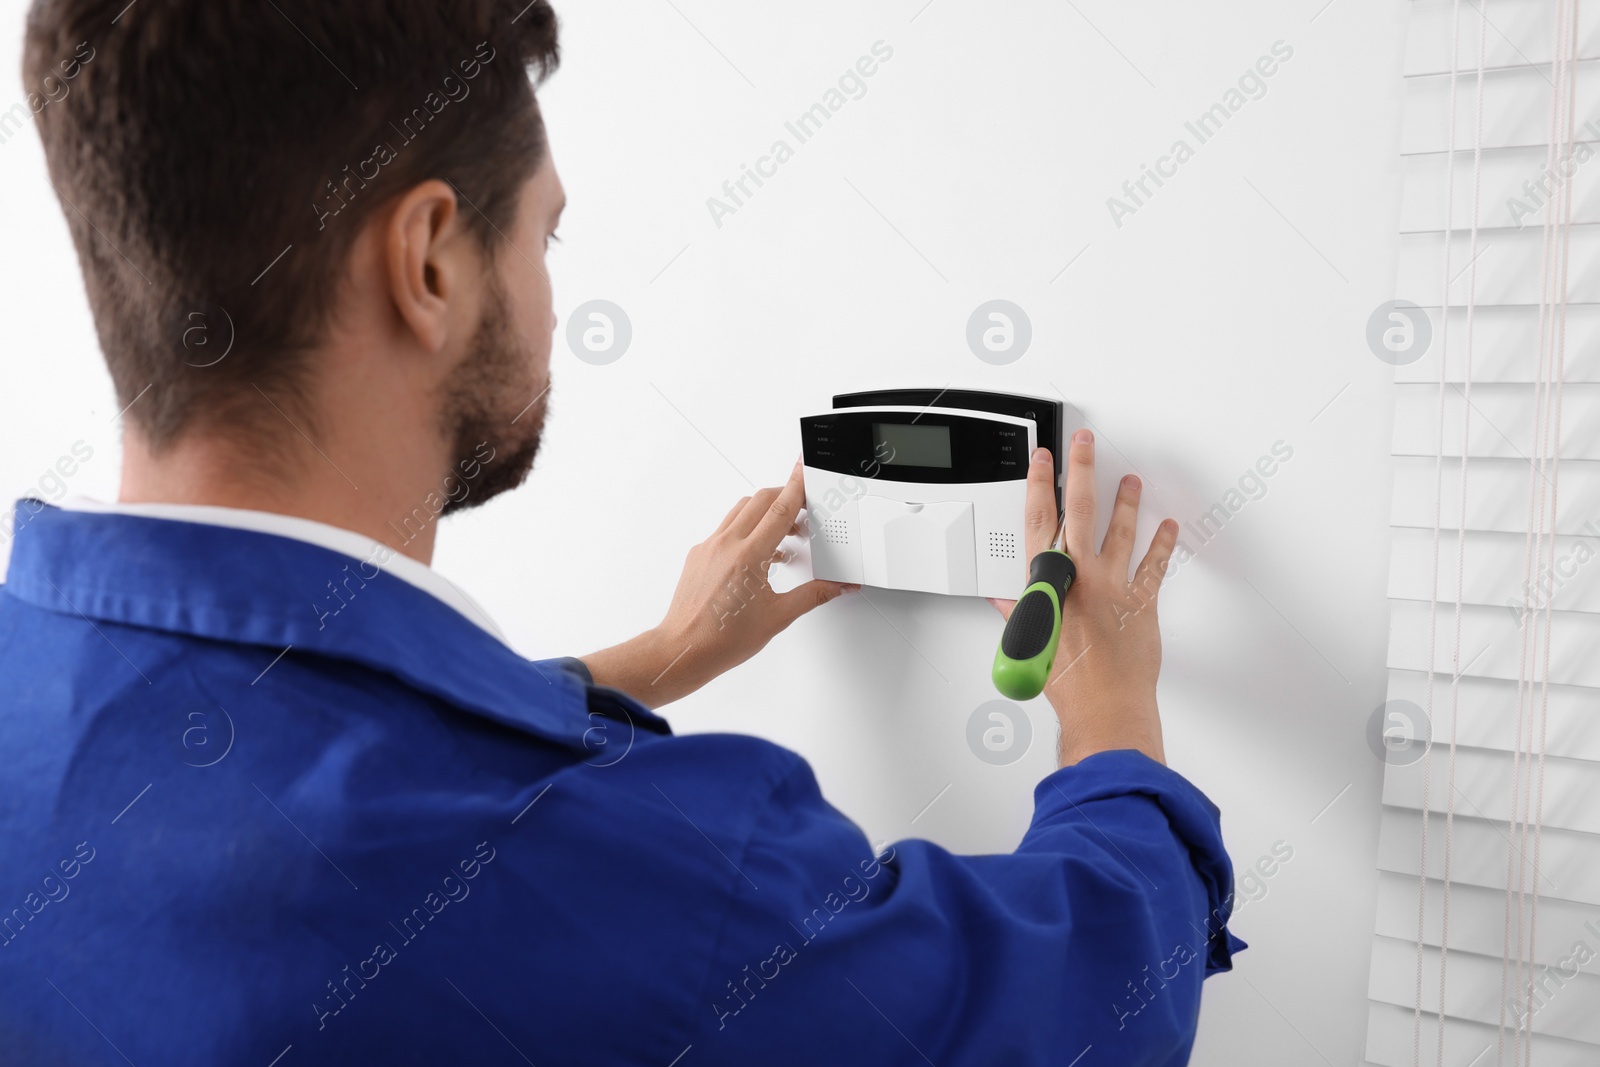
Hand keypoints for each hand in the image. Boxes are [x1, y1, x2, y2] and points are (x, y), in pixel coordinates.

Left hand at [579, 459, 855, 706]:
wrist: (684, 650)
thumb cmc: (721, 639)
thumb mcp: (778, 616)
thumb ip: (813, 595)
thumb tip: (837, 586)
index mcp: (749, 556)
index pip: (781, 508)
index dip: (797, 485)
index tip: (804, 469)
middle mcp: (726, 544)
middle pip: (761, 500)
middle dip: (785, 497)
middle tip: (803, 507)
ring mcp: (709, 547)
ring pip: (741, 511)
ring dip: (765, 512)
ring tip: (785, 533)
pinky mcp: (699, 554)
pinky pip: (726, 528)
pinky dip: (747, 529)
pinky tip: (759, 552)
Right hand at [987, 431, 1175, 766]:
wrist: (1104, 707)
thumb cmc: (1065, 682)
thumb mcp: (1029, 643)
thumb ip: (1017, 615)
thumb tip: (1003, 602)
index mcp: (1048, 583)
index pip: (1039, 520)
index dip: (1040, 485)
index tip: (1043, 460)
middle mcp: (1081, 577)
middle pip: (1079, 510)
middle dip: (1081, 470)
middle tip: (1084, 444)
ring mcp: (1114, 586)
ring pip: (1120, 530)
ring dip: (1126, 501)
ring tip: (1130, 481)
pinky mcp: (1143, 602)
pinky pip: (1155, 565)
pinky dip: (1163, 544)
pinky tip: (1167, 528)